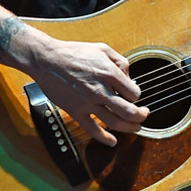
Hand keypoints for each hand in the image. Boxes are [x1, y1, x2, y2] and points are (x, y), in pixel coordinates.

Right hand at [26, 35, 149, 146]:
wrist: (47, 59)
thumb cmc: (73, 52)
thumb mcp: (102, 49)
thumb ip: (120, 61)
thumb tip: (129, 76)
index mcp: (109, 73)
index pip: (134, 92)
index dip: (137, 95)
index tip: (134, 95)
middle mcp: (100, 90)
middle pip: (128, 111)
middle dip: (140, 116)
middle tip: (144, 115)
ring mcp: (87, 103)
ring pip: (114, 122)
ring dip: (129, 128)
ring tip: (136, 128)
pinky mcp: (75, 111)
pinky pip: (92, 129)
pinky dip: (104, 138)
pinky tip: (113, 142)